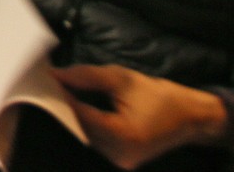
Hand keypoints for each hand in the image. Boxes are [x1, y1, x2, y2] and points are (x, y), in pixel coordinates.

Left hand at [52, 65, 228, 169]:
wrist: (189, 116)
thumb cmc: (158, 95)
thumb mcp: (121, 78)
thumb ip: (85, 76)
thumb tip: (55, 74)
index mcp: (123, 134)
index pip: (80, 115)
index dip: (60, 97)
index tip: (44, 81)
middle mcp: (120, 154)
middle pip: (79, 128)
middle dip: (62, 106)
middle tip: (47, 85)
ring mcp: (120, 160)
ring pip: (84, 136)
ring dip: (71, 115)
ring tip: (59, 94)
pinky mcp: (121, 159)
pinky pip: (94, 141)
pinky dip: (83, 124)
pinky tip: (75, 108)